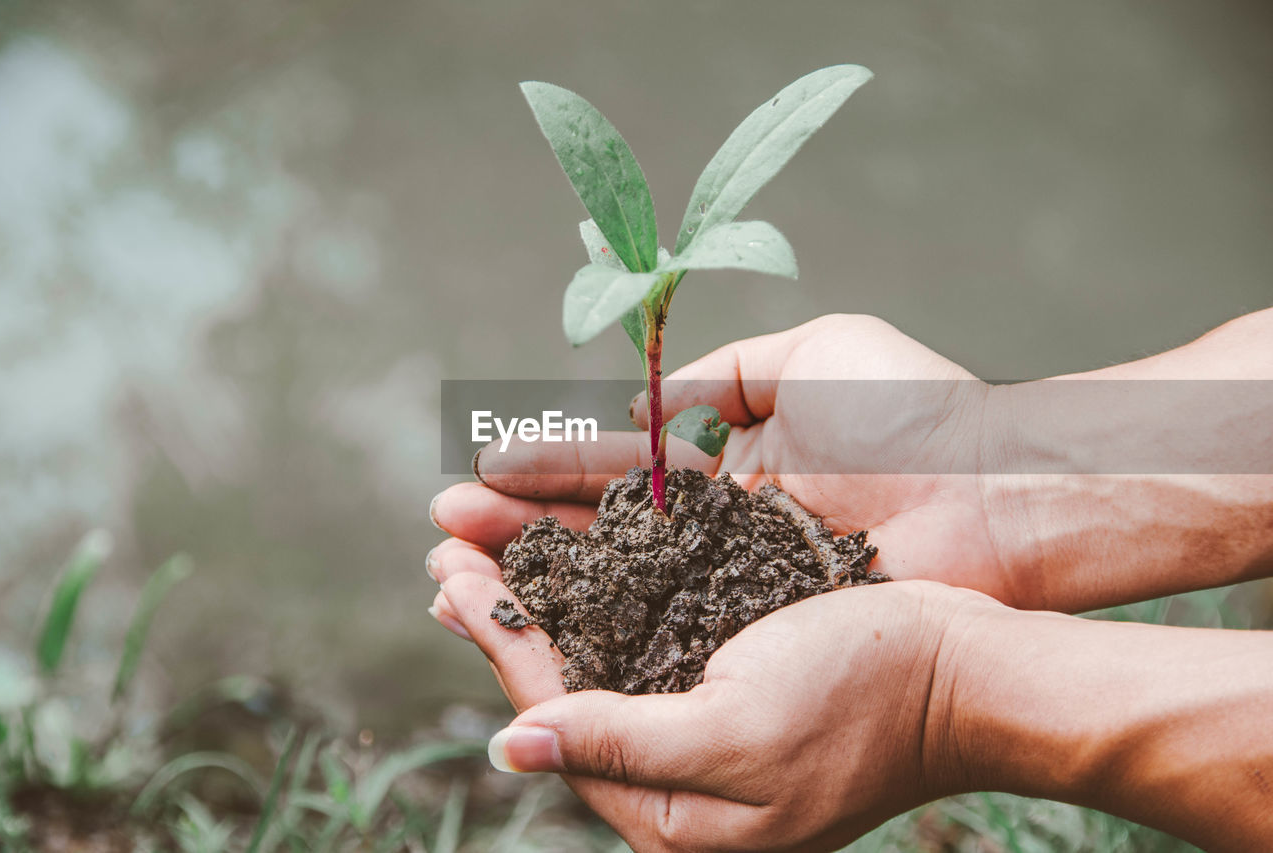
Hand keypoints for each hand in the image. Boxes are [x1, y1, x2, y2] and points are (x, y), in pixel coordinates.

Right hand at [432, 314, 1020, 604]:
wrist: (995, 492)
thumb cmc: (916, 413)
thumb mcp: (816, 352)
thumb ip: (728, 370)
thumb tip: (649, 408)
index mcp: (729, 465)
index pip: (617, 469)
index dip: (547, 469)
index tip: (479, 469)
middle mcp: (720, 533)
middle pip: (601, 533)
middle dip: (519, 528)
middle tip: (442, 529)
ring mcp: (736, 587)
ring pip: (620, 586)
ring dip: (540, 576)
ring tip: (458, 567)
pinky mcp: (761, 630)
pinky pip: (668, 629)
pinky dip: (603, 625)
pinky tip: (542, 619)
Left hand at [432, 563, 996, 851]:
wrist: (964, 673)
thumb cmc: (866, 701)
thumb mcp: (740, 732)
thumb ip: (623, 747)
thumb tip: (509, 748)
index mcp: (673, 812)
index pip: (554, 718)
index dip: (499, 641)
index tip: (447, 577)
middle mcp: (678, 778)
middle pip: (562, 691)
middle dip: (503, 616)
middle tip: (443, 552)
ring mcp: (703, 731)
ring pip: (595, 660)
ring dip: (541, 601)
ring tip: (480, 552)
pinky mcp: (727, 687)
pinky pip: (641, 640)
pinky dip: (597, 599)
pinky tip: (569, 566)